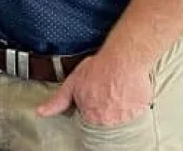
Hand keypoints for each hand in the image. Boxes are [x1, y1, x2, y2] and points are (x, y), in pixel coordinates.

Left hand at [35, 54, 152, 126]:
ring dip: (118, 108)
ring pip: (121, 119)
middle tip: (106, 95)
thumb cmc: (99, 68)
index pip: (89, 124)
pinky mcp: (141, 112)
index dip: (90, 111)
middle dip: (105, 111)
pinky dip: (133, 105)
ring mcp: (126, 118)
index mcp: (91, 118)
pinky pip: (136, 113)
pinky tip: (128, 93)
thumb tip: (41, 112)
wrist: (124, 58)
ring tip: (116, 93)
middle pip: (105, 123)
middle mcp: (109, 122)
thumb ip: (58, 101)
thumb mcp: (72, 83)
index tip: (94, 102)